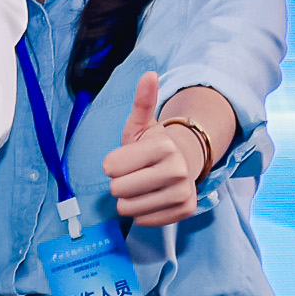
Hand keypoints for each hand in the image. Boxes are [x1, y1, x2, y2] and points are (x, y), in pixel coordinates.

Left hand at [99, 76, 210, 225]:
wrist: (182, 163)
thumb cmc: (151, 145)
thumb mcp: (141, 124)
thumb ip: (142, 101)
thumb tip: (148, 74)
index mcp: (163, 146)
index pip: (109, 168)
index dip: (111, 164)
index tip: (124, 159)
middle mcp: (178, 170)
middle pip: (117, 189)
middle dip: (118, 182)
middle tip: (133, 174)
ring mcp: (183, 192)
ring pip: (128, 208)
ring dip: (128, 199)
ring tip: (142, 186)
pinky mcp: (185, 211)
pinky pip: (144, 220)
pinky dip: (142, 212)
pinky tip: (152, 198)